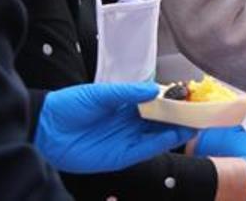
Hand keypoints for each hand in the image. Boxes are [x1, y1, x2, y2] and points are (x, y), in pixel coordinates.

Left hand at [34, 82, 192, 173]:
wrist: (45, 128)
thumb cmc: (70, 106)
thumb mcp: (100, 94)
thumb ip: (127, 92)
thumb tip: (155, 89)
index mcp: (126, 105)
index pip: (155, 103)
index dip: (173, 101)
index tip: (190, 95)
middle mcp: (129, 123)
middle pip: (161, 120)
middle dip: (181, 116)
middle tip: (201, 110)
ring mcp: (126, 140)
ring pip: (158, 135)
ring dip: (177, 130)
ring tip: (196, 123)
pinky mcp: (121, 156)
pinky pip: (146, 149)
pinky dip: (162, 143)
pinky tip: (176, 134)